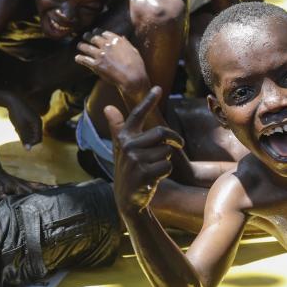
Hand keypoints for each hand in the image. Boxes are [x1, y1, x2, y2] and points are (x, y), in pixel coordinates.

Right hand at [0, 167, 48, 196]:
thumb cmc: (9, 181)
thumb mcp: (21, 184)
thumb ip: (31, 189)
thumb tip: (42, 194)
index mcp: (25, 184)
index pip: (39, 185)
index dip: (48, 187)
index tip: (58, 188)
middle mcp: (19, 184)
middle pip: (32, 188)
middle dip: (39, 191)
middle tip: (49, 195)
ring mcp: (10, 185)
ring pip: (18, 189)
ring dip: (24, 193)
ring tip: (30, 197)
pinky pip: (1, 190)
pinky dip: (3, 193)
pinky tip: (4, 196)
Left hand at [5, 95, 42, 148]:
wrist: (11, 99)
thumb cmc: (16, 113)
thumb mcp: (19, 127)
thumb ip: (24, 138)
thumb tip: (28, 150)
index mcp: (38, 123)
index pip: (38, 139)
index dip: (30, 143)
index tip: (20, 140)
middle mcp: (38, 121)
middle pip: (35, 136)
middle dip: (26, 137)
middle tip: (17, 131)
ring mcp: (34, 119)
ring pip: (30, 133)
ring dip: (23, 134)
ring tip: (16, 128)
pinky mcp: (29, 117)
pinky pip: (28, 128)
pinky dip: (23, 130)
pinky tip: (16, 126)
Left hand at [75, 31, 150, 103]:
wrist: (132, 77)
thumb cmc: (136, 65)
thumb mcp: (133, 50)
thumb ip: (126, 43)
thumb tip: (122, 37)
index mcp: (116, 41)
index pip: (104, 33)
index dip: (99, 32)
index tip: (96, 32)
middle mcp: (107, 45)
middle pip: (94, 38)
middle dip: (88, 36)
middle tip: (85, 36)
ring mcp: (100, 55)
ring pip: (86, 47)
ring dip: (81, 45)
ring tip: (79, 45)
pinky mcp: (96, 65)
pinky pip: (84, 60)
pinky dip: (79, 58)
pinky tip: (77, 58)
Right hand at [105, 87, 183, 211]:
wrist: (127, 199)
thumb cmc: (128, 169)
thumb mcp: (121, 148)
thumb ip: (117, 127)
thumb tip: (108, 108)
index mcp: (124, 137)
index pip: (137, 114)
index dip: (148, 101)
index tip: (158, 87)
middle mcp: (127, 146)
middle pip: (160, 132)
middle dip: (174, 138)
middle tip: (178, 144)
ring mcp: (134, 160)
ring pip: (166, 150)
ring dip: (166, 159)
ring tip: (153, 168)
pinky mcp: (143, 173)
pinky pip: (167, 165)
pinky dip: (165, 171)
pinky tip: (154, 178)